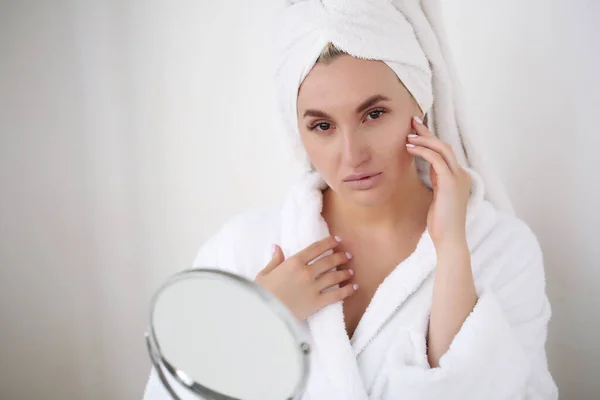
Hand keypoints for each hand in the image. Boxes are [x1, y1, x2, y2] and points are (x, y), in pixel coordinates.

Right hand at [253, 236, 357, 320]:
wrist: (263, 314)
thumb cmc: (261, 294)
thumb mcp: (264, 274)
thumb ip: (274, 260)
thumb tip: (277, 247)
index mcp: (293, 262)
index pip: (316, 248)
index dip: (329, 242)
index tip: (338, 240)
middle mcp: (306, 272)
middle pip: (329, 261)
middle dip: (340, 256)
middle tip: (347, 255)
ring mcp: (313, 287)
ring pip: (335, 276)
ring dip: (345, 272)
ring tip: (351, 271)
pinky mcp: (317, 303)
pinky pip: (336, 295)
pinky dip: (347, 290)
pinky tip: (354, 287)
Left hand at [406, 116, 470, 247]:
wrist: (449, 239)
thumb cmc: (441, 222)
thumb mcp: (438, 196)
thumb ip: (437, 181)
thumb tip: (428, 169)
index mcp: (458, 177)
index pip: (445, 152)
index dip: (431, 139)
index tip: (416, 129)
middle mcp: (461, 174)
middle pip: (444, 145)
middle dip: (427, 132)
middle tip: (411, 122)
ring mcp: (458, 177)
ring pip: (442, 148)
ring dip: (424, 139)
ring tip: (407, 135)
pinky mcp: (450, 183)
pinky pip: (436, 159)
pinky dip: (423, 150)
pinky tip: (409, 147)